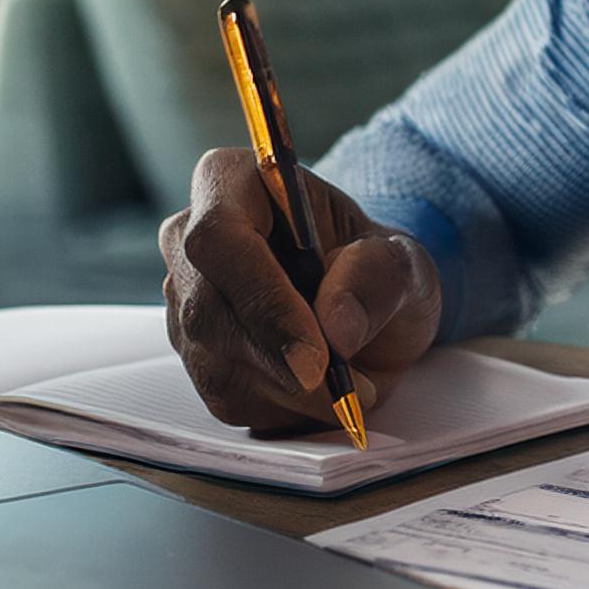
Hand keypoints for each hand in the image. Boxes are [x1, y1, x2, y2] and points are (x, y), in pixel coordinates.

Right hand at [159, 149, 440, 434]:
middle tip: (343, 389)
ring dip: (288, 389)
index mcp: (232, 181)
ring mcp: (185, 300)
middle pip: (208, 309)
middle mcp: (190, 239)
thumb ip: (378, 278)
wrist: (365, 302)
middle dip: (279, 358)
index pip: (220, 237)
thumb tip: (337, 325)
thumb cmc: (375, 266)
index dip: (262, 298)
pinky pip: (226, 396)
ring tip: (352, 385)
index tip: (316, 352)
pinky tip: (322, 391)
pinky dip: (282, 407)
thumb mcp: (403, 259)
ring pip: (215, 361)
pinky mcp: (194, 356)